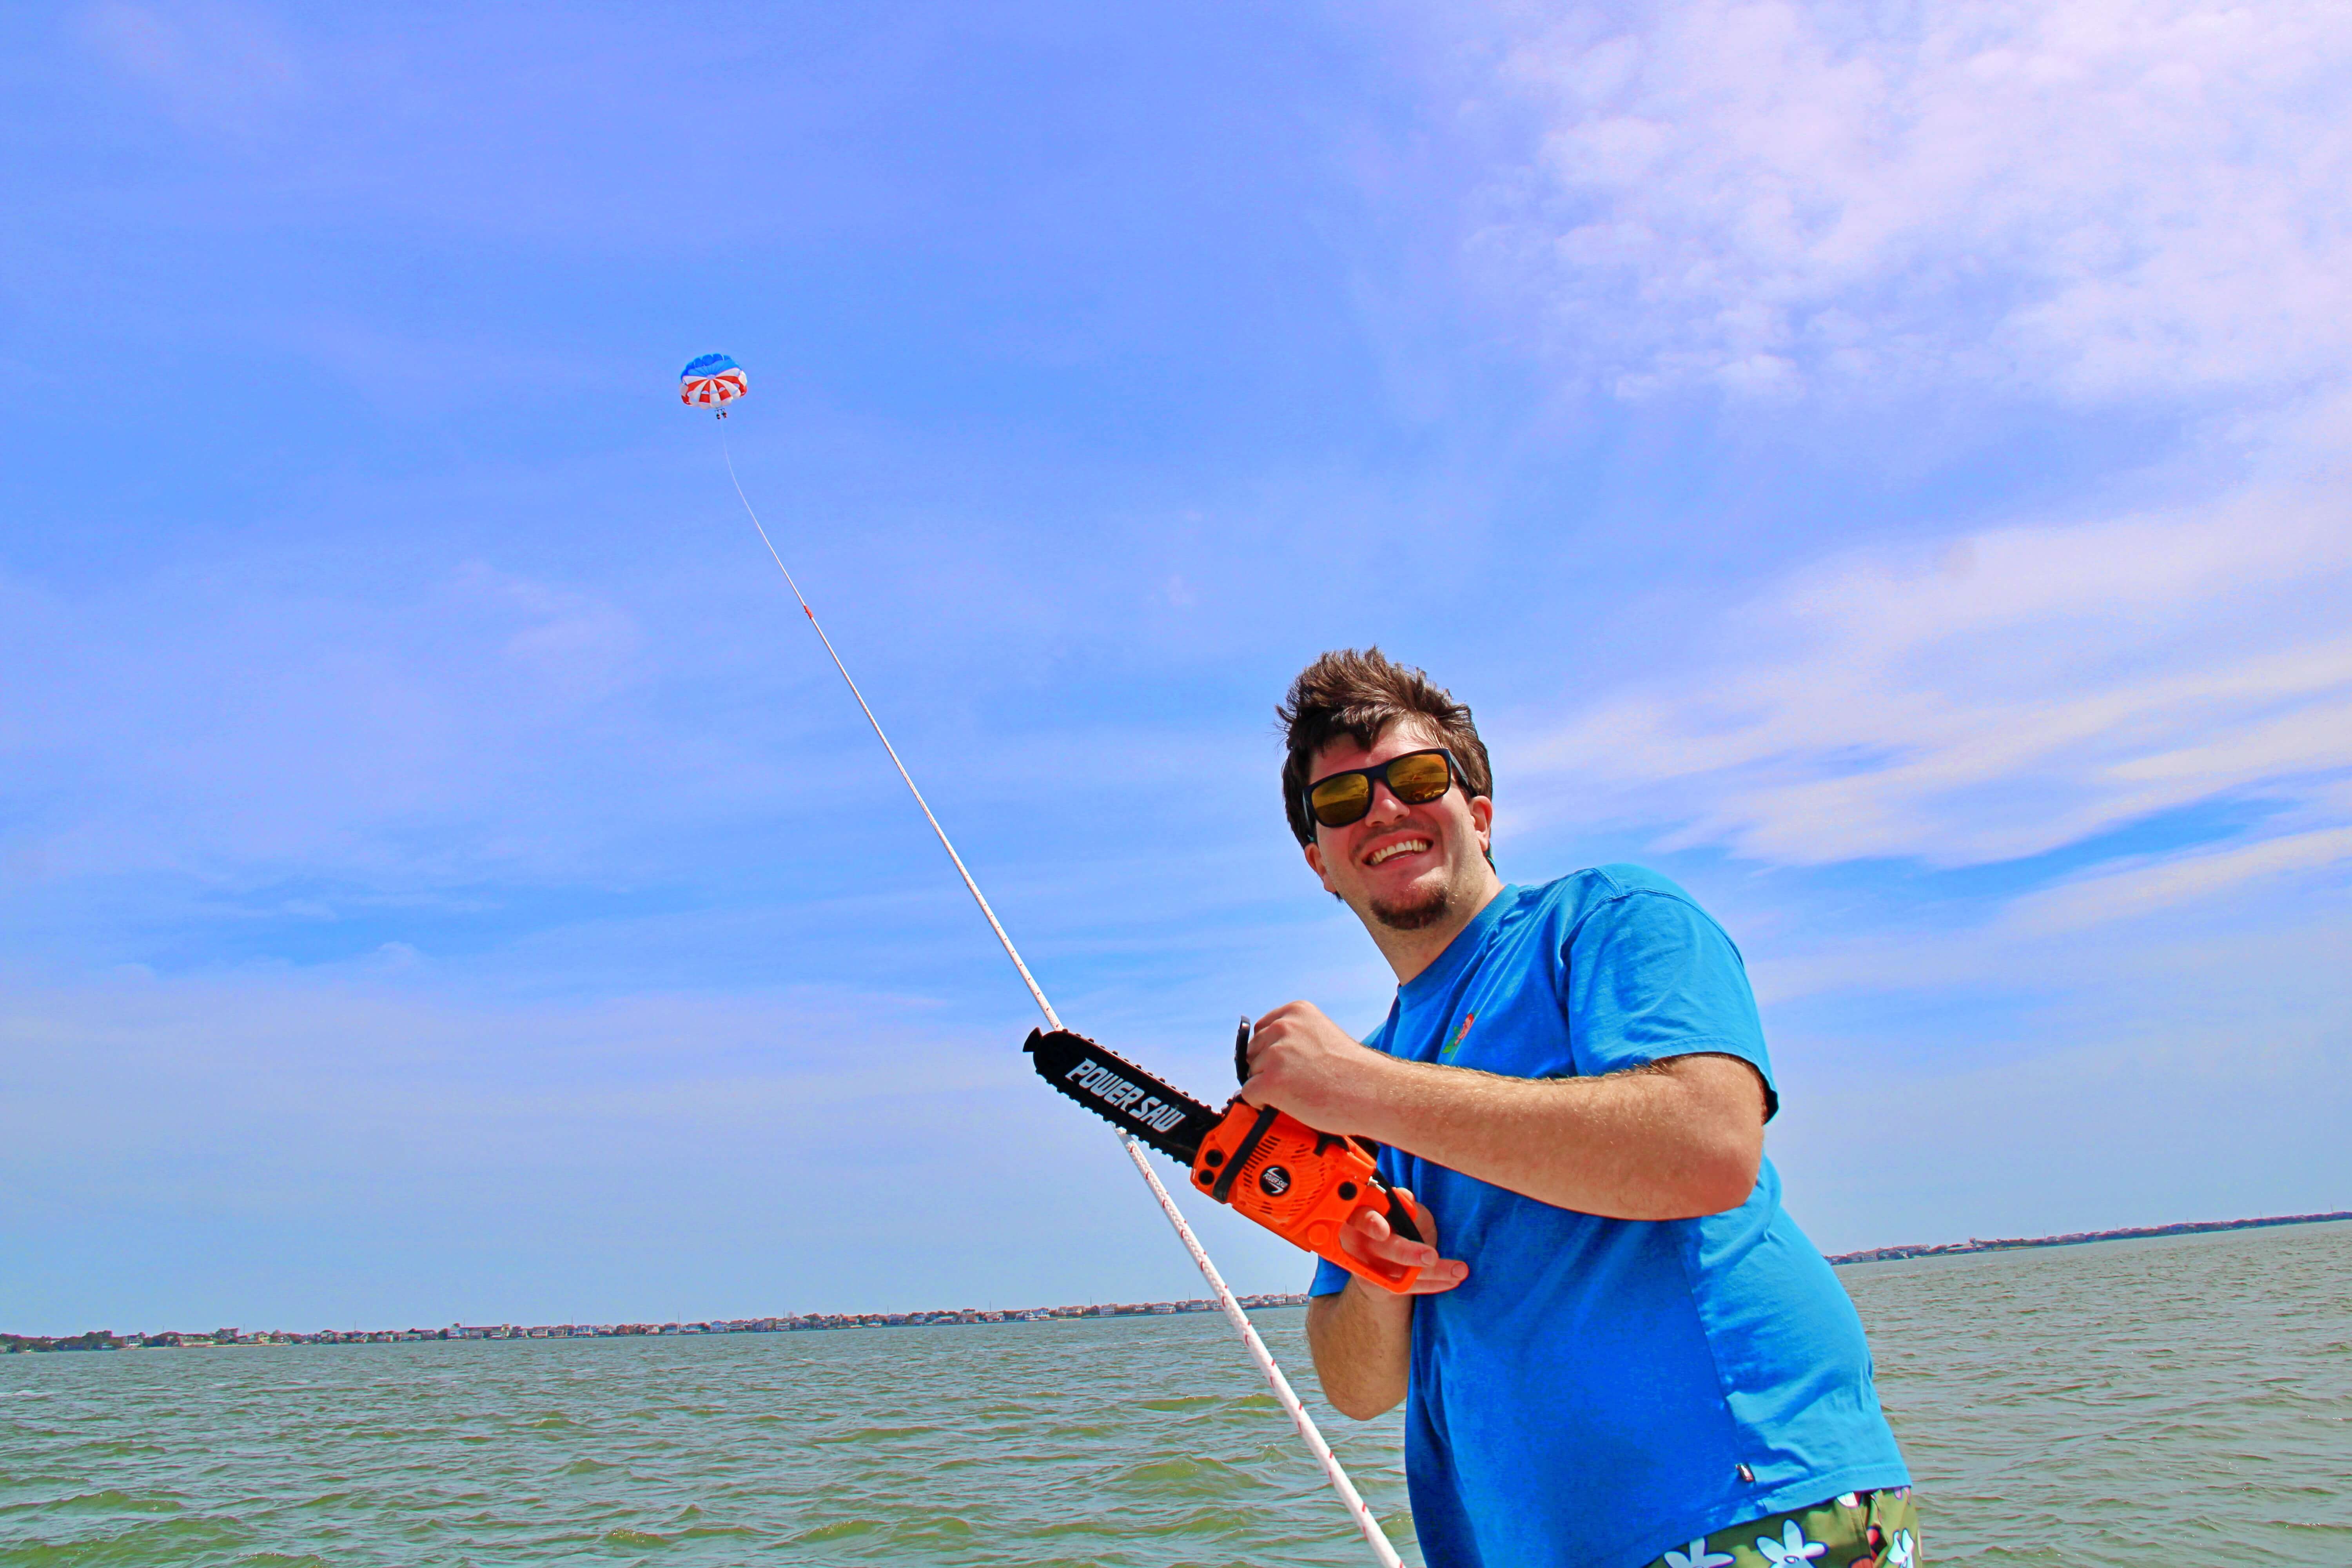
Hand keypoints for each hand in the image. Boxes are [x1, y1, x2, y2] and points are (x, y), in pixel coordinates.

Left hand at [1242, 1000, 1394, 1129]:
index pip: (1262, 1030)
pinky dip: (1262, 1104)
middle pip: (1253, 1052)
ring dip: (1268, 1087)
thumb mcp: (1323, 1036)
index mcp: (1297, 1012)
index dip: (1271, 1052)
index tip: (1287, 1065)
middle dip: (1267, 1069)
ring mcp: (1276, 1054)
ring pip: (1252, 1074)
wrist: (1373, 1093)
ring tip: (1299, 1094)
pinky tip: (1286, 1105)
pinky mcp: (1271, 1081)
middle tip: (1296, 1083)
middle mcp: (1283, 1027)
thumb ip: (1297, 1037)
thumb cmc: (1355, 1072)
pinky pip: (1249, 1094)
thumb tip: (1269, 1053)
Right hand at [1341, 1187, 1467, 1295]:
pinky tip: (1452, 1280)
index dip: (1369, 1223)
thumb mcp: (1400, 1210)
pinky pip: (1409, 1286)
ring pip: (1400, 1273)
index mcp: (1358, 1216)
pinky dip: (1433, 1284)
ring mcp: (1368, 1268)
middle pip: (1383, 1249)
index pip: (1359, 1217)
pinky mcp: (1381, 1286)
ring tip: (1460, 1270)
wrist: (1377, 1254)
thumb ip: (1405, 1205)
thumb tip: (1406, 1198)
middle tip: (1432, 1256)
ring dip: (1433, 1273)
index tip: (1384, 1231)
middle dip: (1408, 1253)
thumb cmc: (1391, 1221)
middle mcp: (1358, 1243)